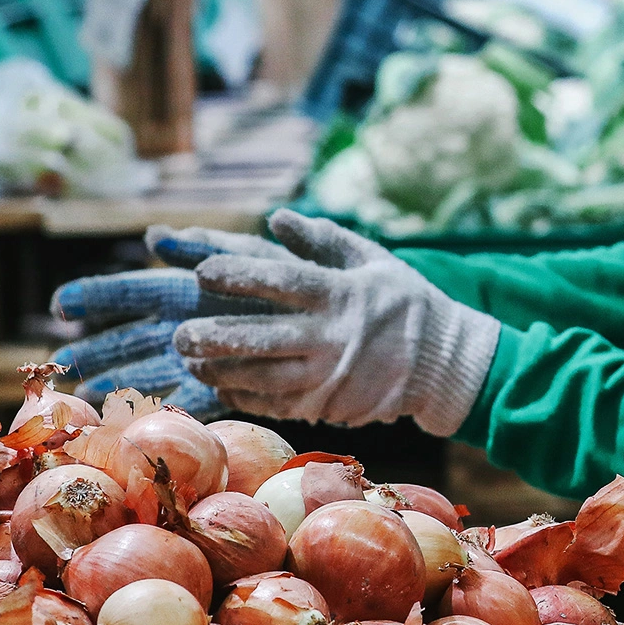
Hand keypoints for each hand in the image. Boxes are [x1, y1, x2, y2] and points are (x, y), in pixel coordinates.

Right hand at [48, 226, 294, 417]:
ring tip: (84, 394)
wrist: (344, 323)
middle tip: (61, 361)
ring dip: (118, 381)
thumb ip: (208, 247)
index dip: (96, 297)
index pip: (133, 291)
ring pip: (150, 369)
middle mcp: (189, 321)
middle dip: (98, 348)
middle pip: (132, 336)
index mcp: (190, 287)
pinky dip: (160, 406)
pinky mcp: (224, 384)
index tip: (60, 307)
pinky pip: (186, 397)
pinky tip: (132, 419)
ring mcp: (203, 355)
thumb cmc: (297, 278)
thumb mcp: (254, 257)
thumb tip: (155, 237)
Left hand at [174, 210, 501, 435]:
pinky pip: (278, 403)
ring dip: (222, 371)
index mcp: (342, 295)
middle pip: (264, 338)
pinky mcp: (329, 406)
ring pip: (265, 377)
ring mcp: (330, 378)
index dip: (240, 276)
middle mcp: (334, 338)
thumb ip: (321, 239)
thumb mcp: (371, 259)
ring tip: (189, 361)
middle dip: (216, 336)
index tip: (203, 271)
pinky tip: (219, 385)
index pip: (283, 282)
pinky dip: (245, 395)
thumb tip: (275, 218)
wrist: (446, 365)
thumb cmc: (404, 302)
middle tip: (178, 334)